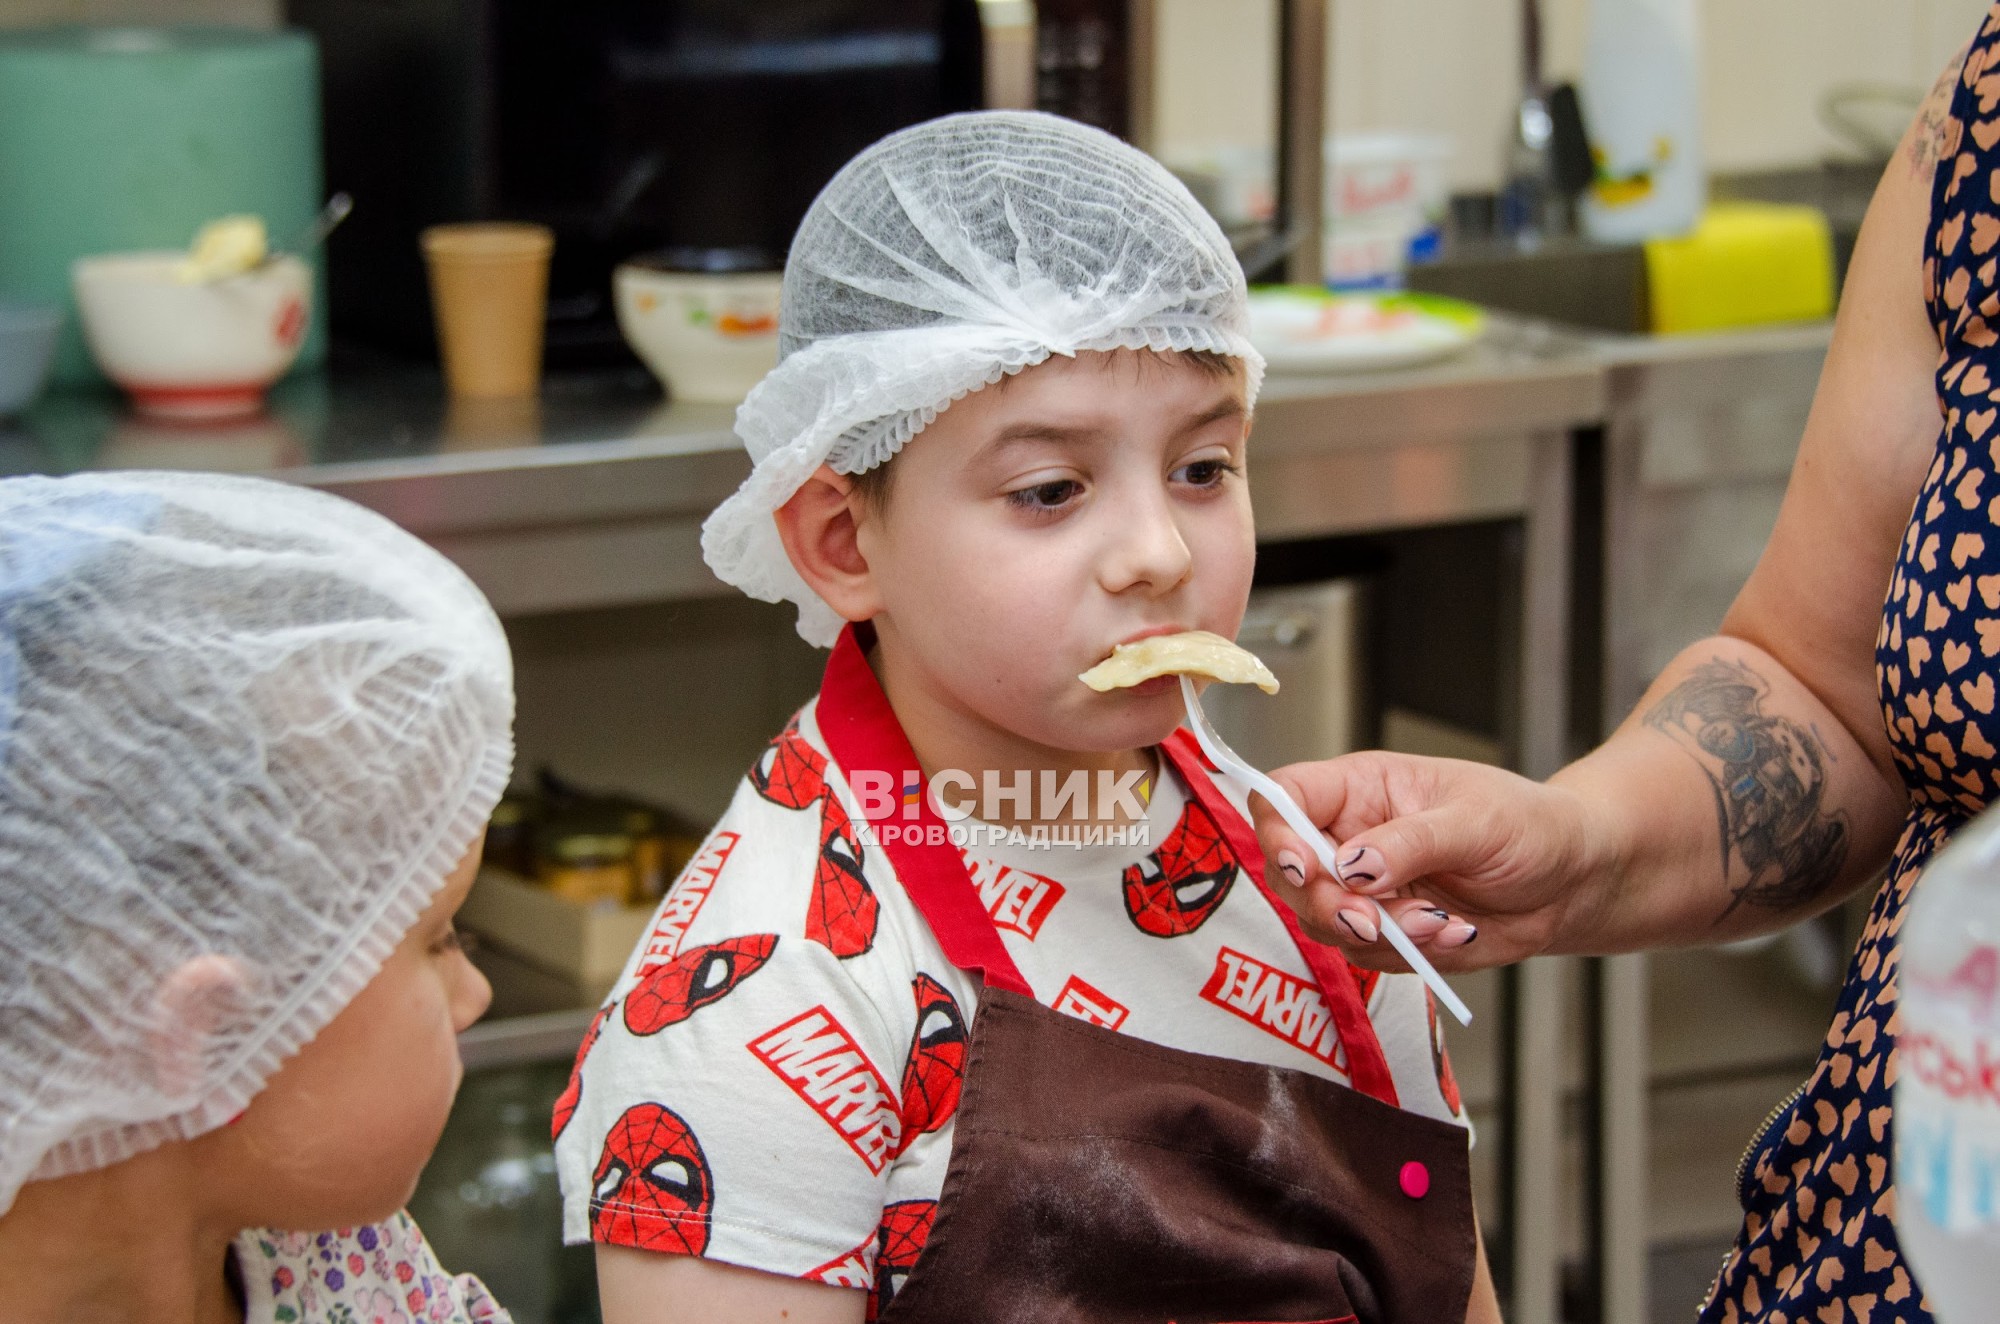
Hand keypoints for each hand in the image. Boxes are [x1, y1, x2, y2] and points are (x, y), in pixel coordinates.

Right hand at [1250, 751, 1602, 970]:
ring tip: (1442, 924)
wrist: (1573, 880)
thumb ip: (1410, 843)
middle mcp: (1349, 838)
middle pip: (1288, 871)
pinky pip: (1368, 955)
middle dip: (1325, 902)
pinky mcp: (1386, 933)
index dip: (1276, 830)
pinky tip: (1457, 932)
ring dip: (1378, 933)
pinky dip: (1411, 952)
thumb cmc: (1529, 825)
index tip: (1304, 865)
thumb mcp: (1475, 820)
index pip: (1284, 798)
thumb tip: (1352, 867)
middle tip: (1370, 920)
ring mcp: (1364, 891)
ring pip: (1323, 922)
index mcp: (1360, 789)